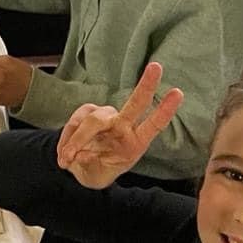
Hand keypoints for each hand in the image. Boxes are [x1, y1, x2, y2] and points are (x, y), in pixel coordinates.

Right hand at [56, 63, 183, 188]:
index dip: (164, 110)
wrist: (79, 166)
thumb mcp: (96, 176)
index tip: (178, 93)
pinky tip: (64, 154)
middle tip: (157, 67)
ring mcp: (106, 116)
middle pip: (136, 103)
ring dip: (77, 141)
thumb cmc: (96, 170)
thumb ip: (90, 165)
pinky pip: (75, 122)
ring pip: (93, 121)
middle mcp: (123, 125)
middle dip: (147, 85)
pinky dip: (67, 139)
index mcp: (135, 143)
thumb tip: (79, 154)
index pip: (153, 124)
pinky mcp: (87, 111)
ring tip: (66, 160)